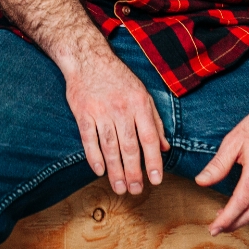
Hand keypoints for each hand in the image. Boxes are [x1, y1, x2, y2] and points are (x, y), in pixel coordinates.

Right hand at [62, 47, 169, 195]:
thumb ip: (155, 120)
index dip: (154, 161)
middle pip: (129, 147)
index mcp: (139, 103)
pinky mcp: (83, 113)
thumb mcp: (143, 93)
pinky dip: (94, 157)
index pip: (150, 138)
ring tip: (119, 188)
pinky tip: (100, 171)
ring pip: (110, 147)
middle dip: (134, 172)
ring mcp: (101, 111)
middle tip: (136, 190)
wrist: (88, 58)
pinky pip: (89, 139)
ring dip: (115, 170)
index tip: (156, 180)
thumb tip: (165, 147)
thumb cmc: (118, 77)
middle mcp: (121, 109)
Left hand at [195, 93, 248, 234]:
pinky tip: (248, 211)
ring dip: (246, 221)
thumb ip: (218, 164)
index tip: (214, 228)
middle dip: (234, 225)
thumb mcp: (233, 140)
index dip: (226, 218)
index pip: (240, 202)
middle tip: (218, 229)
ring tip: (229, 221)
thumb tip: (201, 181)